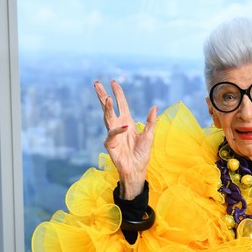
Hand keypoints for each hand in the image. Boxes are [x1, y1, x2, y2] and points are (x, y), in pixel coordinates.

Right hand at [94, 79, 157, 199]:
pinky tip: (124, 127)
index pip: (121, 104)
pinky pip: (113, 134)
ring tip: (106, 98)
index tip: (113, 81)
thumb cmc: (142, 154)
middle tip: (96, 83)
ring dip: (107, 108)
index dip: (118, 93)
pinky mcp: (110, 144)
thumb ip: (151, 122)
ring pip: (107, 118)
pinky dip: (118, 130)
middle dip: (102, 95)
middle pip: (109, 107)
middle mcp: (118, 126)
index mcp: (127, 121)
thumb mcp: (149, 136)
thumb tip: (154, 107)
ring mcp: (113, 134)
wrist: (137, 170)